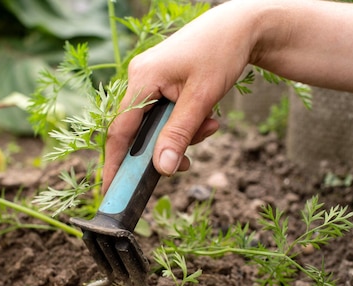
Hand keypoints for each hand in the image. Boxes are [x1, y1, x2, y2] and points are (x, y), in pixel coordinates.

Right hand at [103, 1, 256, 191]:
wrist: (241, 26)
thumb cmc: (222, 53)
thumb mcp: (202, 99)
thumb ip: (179, 135)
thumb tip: (161, 168)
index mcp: (142, 78)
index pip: (120, 130)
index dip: (114, 163)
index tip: (111, 190)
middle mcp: (139, 78)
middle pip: (139, 131)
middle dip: (165, 148)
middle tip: (185, 162)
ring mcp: (149, 79)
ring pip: (156, 125)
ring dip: (181, 135)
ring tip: (209, 126)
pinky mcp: (161, 82)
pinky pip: (165, 114)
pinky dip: (184, 123)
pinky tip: (206, 117)